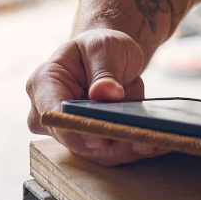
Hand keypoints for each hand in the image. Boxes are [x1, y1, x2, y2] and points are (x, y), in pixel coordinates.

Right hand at [25, 28, 168, 166]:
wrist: (107, 57)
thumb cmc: (99, 47)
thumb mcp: (104, 48)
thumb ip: (104, 71)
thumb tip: (105, 94)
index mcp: (43, 84)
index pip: (53, 114)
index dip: (75, 128)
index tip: (100, 137)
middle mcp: (49, 114)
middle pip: (74, 138)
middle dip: (108, 144)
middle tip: (140, 140)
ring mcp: (68, 132)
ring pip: (95, 152)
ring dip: (126, 149)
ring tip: (155, 141)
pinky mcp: (90, 143)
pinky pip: (110, 152)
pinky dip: (133, 148)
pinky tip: (157, 142)